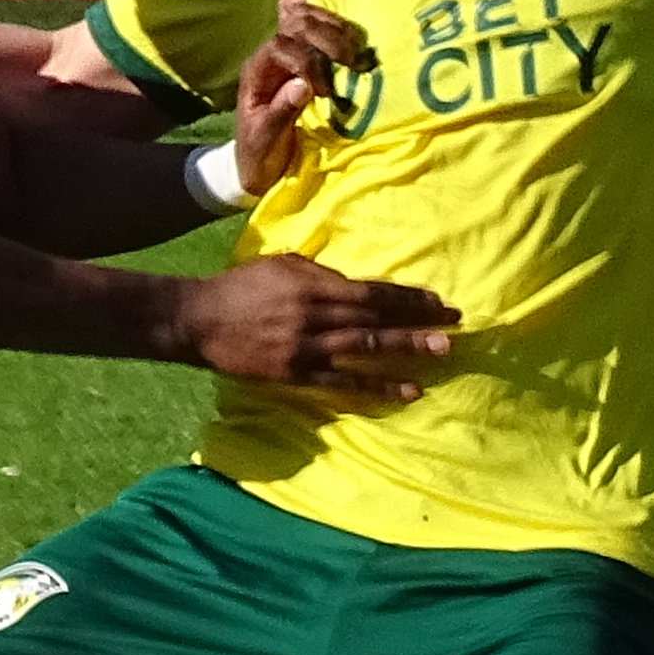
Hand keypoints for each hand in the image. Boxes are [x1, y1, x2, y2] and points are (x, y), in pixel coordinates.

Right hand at [173, 251, 454, 402]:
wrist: (198, 318)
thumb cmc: (240, 285)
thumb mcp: (282, 264)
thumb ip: (320, 272)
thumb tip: (354, 283)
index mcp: (314, 285)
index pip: (372, 292)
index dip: (407, 298)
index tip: (438, 302)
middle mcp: (316, 315)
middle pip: (376, 320)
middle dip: (417, 322)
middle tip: (455, 327)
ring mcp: (306, 347)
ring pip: (366, 350)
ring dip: (406, 352)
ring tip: (441, 355)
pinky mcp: (295, 373)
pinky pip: (342, 383)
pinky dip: (376, 386)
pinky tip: (405, 390)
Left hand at [236, 0, 373, 183]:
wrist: (254, 161)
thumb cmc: (258, 150)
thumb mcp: (265, 138)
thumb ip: (281, 112)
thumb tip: (303, 84)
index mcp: (256, 71)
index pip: (281, 46)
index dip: (307, 62)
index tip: (326, 92)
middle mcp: (270, 54)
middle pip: (296, 24)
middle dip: (328, 38)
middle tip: (354, 62)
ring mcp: (286, 50)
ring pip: (306, 16)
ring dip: (336, 28)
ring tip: (358, 49)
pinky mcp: (302, 53)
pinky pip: (313, 23)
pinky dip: (332, 22)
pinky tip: (349, 30)